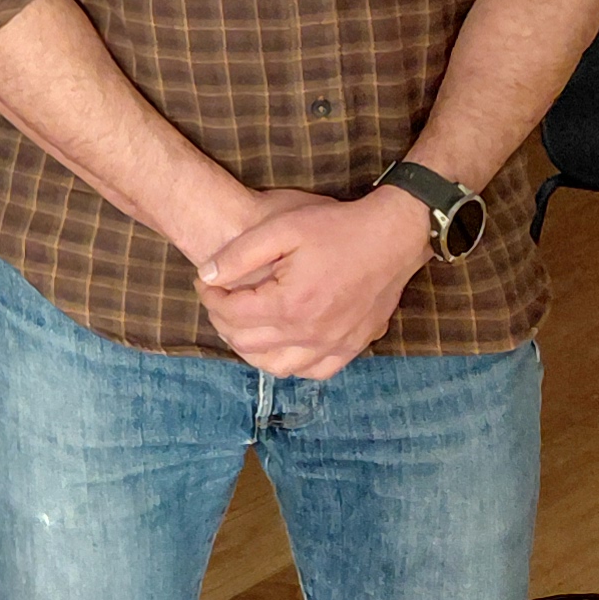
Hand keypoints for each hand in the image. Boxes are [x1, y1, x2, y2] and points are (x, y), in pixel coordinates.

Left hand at [193, 186, 431, 379]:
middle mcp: (309, 334)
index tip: (206, 281)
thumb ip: (238, 254)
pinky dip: (290, 363)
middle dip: (222, 321)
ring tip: (244, 322)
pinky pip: (313, 371)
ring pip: (276, 366)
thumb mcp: (281, 227)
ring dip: (250, 348)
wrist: (392, 236)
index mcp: (289, 304)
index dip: (209, 297)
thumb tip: (206, 275)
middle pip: (246, 343)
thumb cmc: (337, 228)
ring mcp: (333, 345)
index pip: (230, 314)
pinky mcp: (351, 347)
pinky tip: (283, 342)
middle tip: (220, 299)